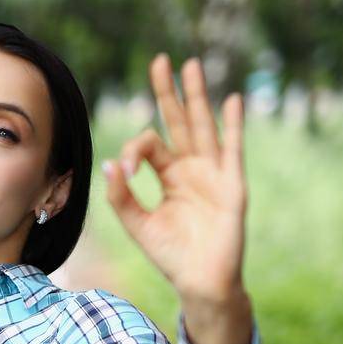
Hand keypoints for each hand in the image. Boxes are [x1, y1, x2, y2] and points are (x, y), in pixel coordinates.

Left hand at [101, 54, 246, 307]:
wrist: (200, 282)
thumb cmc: (171, 256)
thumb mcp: (138, 225)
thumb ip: (122, 197)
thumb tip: (109, 163)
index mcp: (169, 176)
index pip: (150, 144)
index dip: (134, 148)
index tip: (127, 170)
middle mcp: (192, 168)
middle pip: (179, 121)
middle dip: (169, 92)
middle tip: (160, 60)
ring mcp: (213, 174)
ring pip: (203, 127)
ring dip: (197, 97)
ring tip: (191, 66)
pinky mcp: (231, 185)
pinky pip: (232, 150)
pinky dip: (233, 126)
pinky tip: (232, 100)